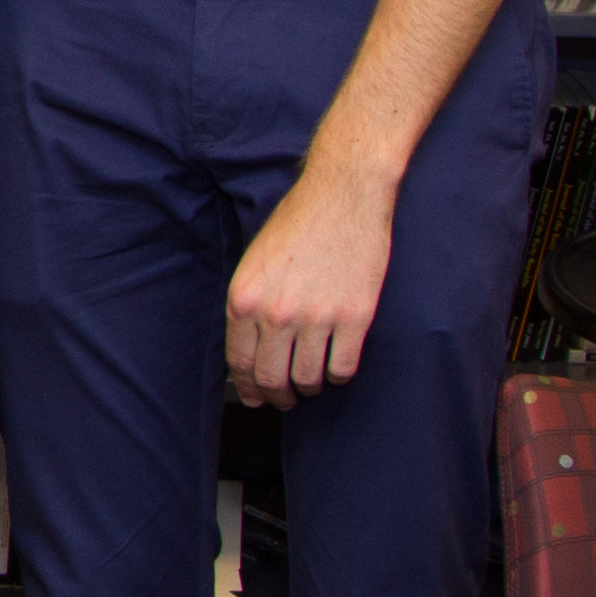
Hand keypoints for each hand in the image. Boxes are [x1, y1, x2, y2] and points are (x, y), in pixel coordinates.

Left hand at [226, 157, 397, 407]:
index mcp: (244, 299)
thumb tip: (249, 348)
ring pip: (308, 379)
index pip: (240, 362)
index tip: (255, 397)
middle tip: (284, 399)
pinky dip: (338, 375)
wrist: (343, 197)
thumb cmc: (296, 224)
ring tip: (311, 384)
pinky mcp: (355, 317)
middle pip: (272, 377)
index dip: (247, 387)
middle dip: (276, 396)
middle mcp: (276, 314)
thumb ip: (249, 305)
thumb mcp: (253, 263)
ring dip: (308, 388)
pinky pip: (343, 367)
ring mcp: (317, 317)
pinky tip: (337, 367)